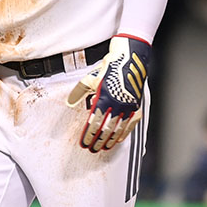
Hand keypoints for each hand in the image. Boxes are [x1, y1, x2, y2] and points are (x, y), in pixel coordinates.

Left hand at [66, 35, 149, 151]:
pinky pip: (131, 124)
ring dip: (110, 140)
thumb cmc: (109, 67)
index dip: (89, 135)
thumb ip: (78, 92)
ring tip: (103, 148)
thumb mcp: (90, 78)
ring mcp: (128, 106)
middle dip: (98, 141)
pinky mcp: (136, 105)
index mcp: (104, 98)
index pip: (94, 123)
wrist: (130, 58)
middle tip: (92, 149)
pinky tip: (119, 140)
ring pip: (118, 129)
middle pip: (106, 129)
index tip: (84, 143)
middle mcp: (117, 104)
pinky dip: (125, 133)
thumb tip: (70, 103)